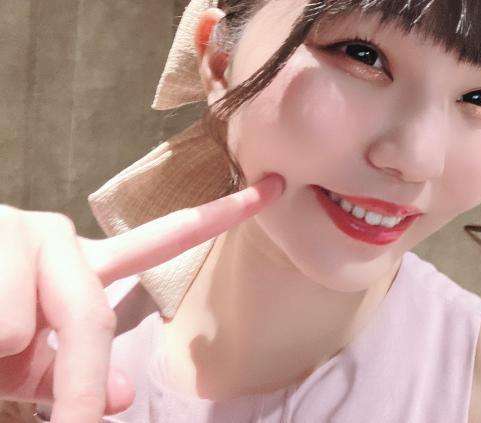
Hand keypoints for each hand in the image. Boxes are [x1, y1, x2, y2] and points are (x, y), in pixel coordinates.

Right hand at [0, 173, 284, 421]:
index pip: (164, 237)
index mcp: (81, 262)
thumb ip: (76, 374)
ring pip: (15, 330)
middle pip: (89, 321)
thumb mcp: (26, 364)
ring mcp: (18, 231)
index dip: (222, 215)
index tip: (274, 188)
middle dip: (71, 389)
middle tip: (71, 420)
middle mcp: (58, 236)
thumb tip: (124, 397)